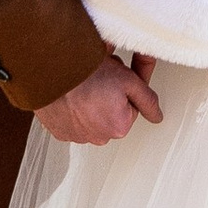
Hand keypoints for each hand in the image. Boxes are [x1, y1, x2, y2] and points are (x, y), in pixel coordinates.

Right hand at [35, 51, 161, 143]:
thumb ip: (147, 99)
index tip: (114, 77)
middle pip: (112, 114)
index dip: (124, 88)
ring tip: (82, 85)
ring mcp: (77, 137)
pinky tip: (69, 95)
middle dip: (108, 98)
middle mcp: (99, 138)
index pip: (131, 107)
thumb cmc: (86, 73)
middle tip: (98, 79)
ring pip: (92, 118)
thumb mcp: (128, 79)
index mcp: (119, 127)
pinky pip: (72, 122)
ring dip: (90, 105)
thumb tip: (157, 115)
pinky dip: (72, 110)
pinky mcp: (60, 132)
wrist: (50, 70)